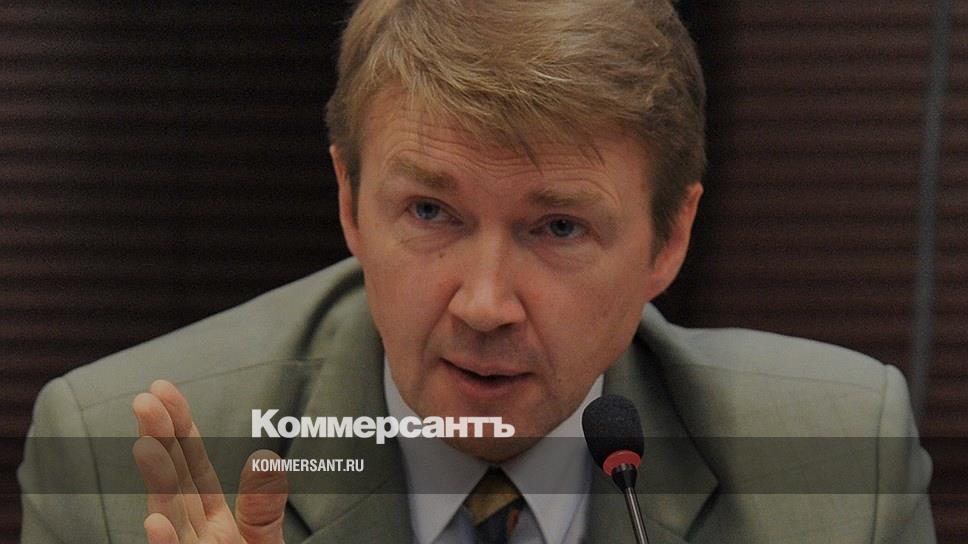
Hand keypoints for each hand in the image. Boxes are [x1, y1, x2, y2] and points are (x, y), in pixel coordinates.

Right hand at [132, 380, 287, 542]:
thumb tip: (266, 461)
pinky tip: (156, 523)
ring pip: (170, 515)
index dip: (179, 428)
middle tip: (144, 400)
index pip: (192, 465)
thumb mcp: (266, 542)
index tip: (163, 391)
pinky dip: (165, 543)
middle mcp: (193, 534)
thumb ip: (264, 510)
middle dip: (159, 440)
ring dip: (157, 481)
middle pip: (174, 480)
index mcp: (212, 519)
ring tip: (145, 445)